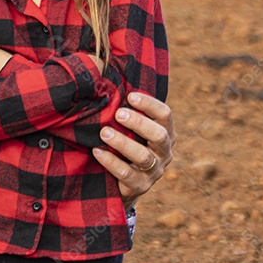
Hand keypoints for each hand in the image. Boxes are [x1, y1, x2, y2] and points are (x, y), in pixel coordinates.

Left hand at [92, 92, 174, 210]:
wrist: (123, 185)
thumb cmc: (124, 146)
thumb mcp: (130, 129)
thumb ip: (126, 110)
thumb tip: (105, 75)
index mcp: (166, 133)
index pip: (165, 115)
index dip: (150, 104)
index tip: (129, 96)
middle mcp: (164, 152)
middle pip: (159, 135)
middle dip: (139, 123)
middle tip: (118, 114)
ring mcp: (154, 172)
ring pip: (143, 157)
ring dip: (123, 143)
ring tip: (104, 133)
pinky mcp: (140, 187)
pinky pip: (127, 174)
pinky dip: (111, 162)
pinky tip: (97, 151)